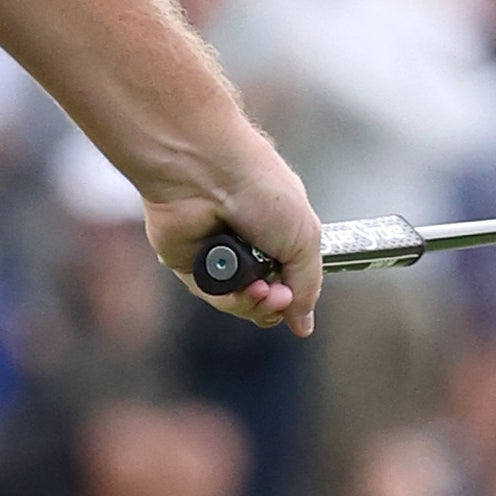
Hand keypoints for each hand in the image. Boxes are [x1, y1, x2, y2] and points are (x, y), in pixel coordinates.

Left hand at [142, 141, 322, 337]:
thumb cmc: (258, 186)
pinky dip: (228, 297)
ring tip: (262, 290)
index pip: (289, 277)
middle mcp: (246, 240)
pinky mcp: (187, 261)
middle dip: (275, 304)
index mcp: (277, 228)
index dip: (294, 296)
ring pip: (238, 301)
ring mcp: (215, 252)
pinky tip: (240, 286)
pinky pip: (211, 294)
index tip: (296, 302)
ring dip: (254, 303)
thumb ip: (307, 285)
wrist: (207, 172)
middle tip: (280, 296)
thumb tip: (303, 323)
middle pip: (263, 297)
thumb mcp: (305, 236)